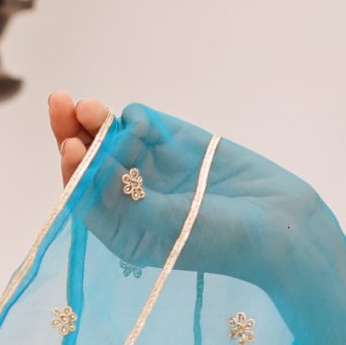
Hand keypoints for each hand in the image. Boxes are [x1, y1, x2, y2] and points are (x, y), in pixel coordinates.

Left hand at [54, 92, 327, 292]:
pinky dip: (137, 117)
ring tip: (88, 105)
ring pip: (114, 138)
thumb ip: (129, 202)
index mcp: (123, 232)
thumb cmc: (226, 241)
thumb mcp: (171, 229)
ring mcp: (155, 170)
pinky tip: (137, 117)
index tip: (71, 147)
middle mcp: (133, 200)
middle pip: (90, 163)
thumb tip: (88, 170)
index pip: (83, 198)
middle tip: (61, 103)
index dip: (73, 171)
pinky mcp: (179, 145)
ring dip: (98, 120)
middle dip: (73, 134)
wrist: (284, 225)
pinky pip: (146, 126)